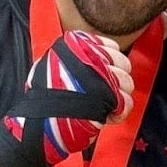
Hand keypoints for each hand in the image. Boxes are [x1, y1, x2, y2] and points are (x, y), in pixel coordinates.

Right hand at [0, 29, 133, 166]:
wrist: (39, 120)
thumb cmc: (44, 95)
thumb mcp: (52, 63)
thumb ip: (74, 57)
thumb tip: (100, 54)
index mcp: (78, 46)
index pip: (111, 47)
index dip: (111, 62)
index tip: (104, 74)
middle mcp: (92, 57)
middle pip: (123, 63)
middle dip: (119, 79)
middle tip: (107, 92)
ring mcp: (101, 77)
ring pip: (127, 82)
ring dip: (119, 96)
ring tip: (105, 105)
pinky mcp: (108, 99)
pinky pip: (126, 102)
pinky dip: (119, 112)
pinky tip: (106, 116)